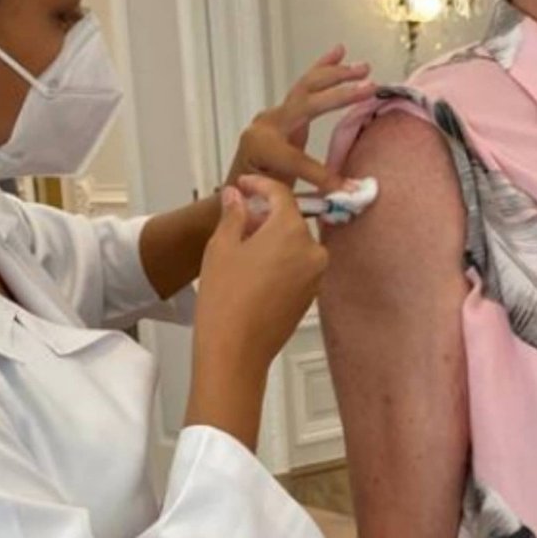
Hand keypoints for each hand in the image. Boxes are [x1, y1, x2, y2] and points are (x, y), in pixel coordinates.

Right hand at [194, 176, 327, 373]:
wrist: (236, 352)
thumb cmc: (226, 300)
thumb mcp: (221, 246)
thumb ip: (233, 213)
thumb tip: (236, 196)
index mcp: (292, 231)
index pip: (281, 194)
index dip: (260, 185)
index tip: (244, 185)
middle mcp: (312, 250)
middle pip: (290, 219)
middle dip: (265, 214)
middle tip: (238, 217)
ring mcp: (315, 275)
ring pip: (294, 243)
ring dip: (273, 237)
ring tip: (242, 246)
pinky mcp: (311, 294)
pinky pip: (297, 264)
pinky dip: (280, 259)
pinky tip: (254, 268)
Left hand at [226, 46, 375, 193]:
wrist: (237, 187)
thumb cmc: (256, 196)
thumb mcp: (280, 198)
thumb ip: (313, 196)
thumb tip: (354, 194)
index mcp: (262, 148)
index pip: (299, 158)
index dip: (324, 173)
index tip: (350, 187)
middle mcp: (266, 124)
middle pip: (306, 104)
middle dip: (339, 96)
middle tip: (370, 88)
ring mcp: (274, 114)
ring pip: (307, 88)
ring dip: (337, 76)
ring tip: (364, 68)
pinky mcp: (283, 111)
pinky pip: (305, 86)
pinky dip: (323, 68)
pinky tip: (339, 51)